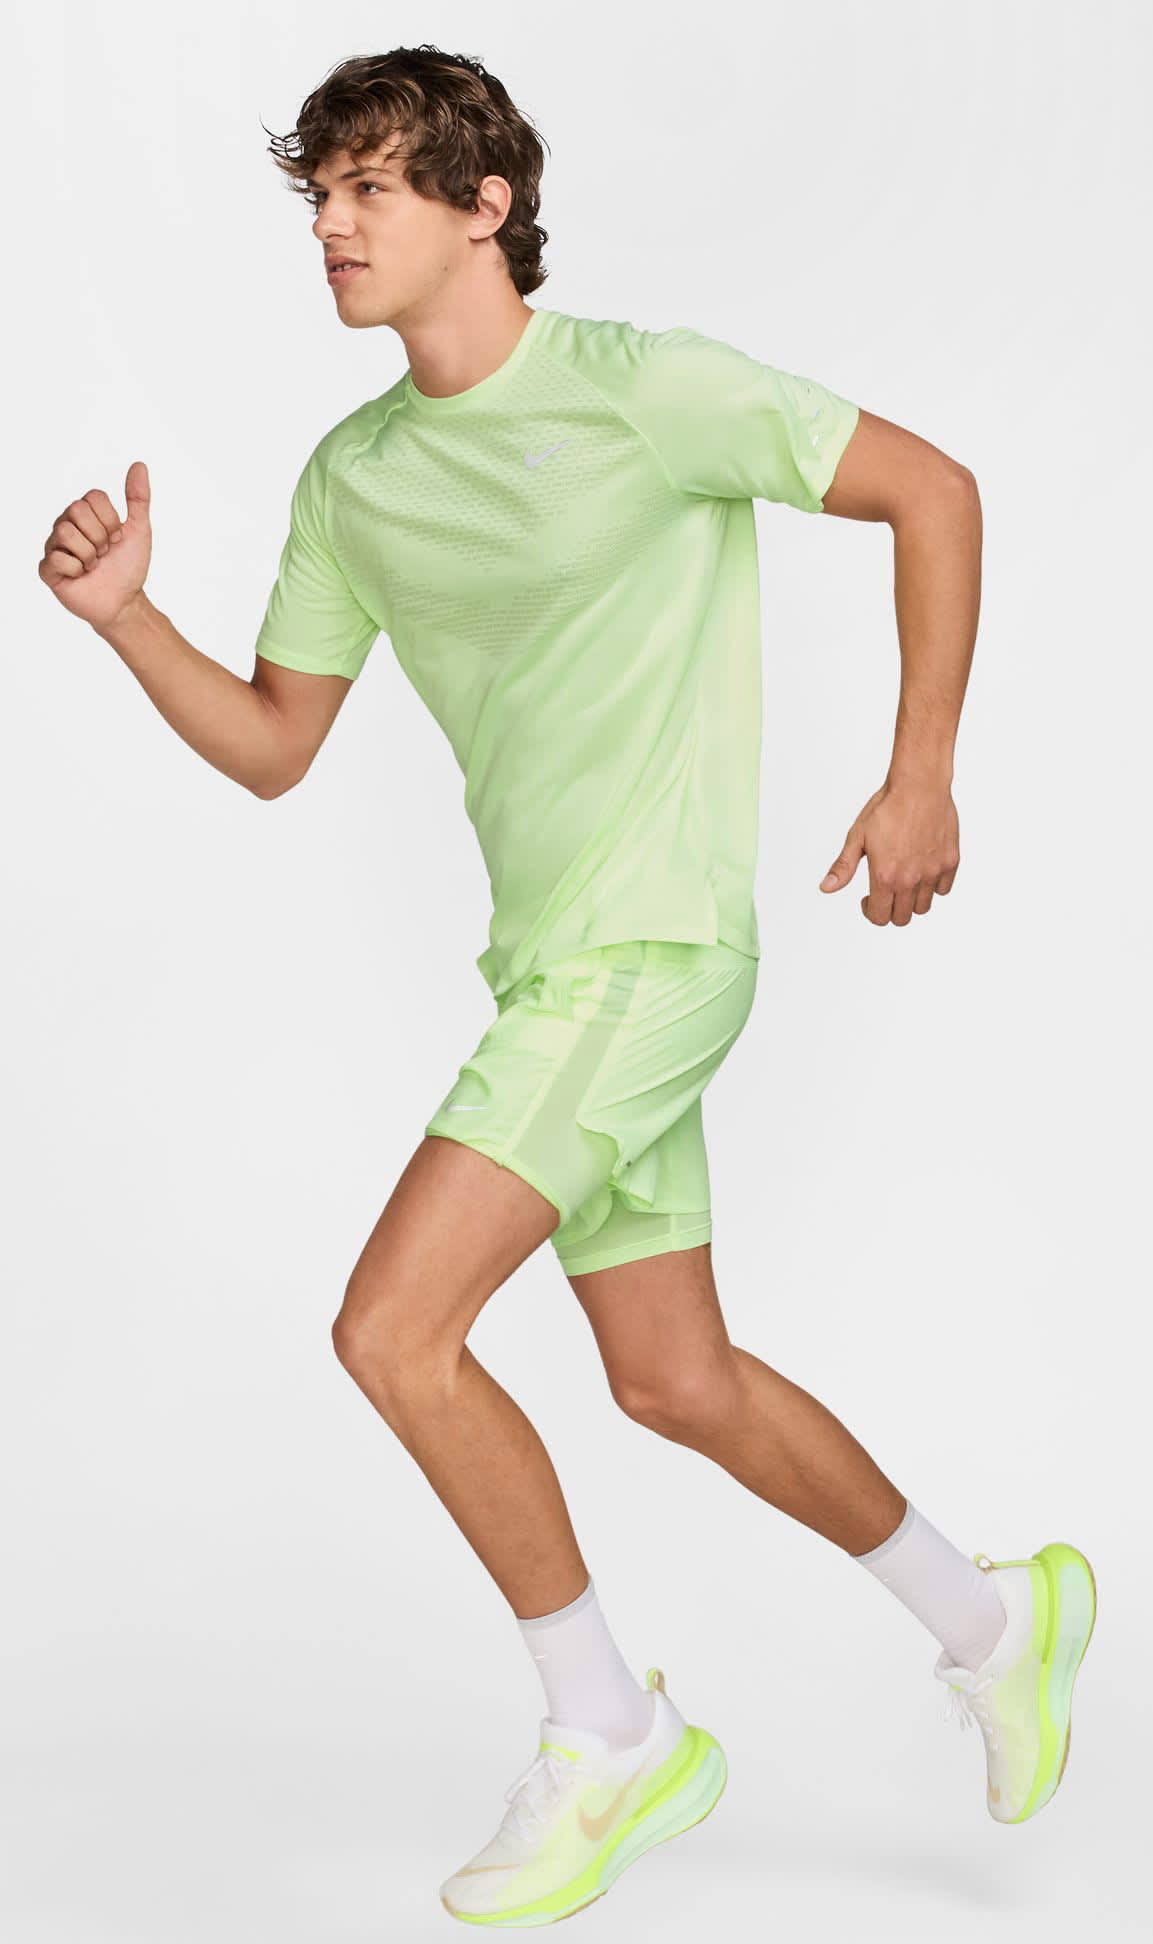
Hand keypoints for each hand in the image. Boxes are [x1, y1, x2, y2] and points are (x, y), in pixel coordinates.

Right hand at [37, 462, 151, 630]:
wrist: (124, 602)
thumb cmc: (128, 566)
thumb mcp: (139, 529)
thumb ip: (138, 498)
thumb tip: (139, 465)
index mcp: (85, 514)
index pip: (93, 497)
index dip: (111, 520)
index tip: (117, 538)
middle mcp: (66, 525)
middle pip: (77, 510)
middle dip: (100, 536)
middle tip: (104, 553)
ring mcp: (55, 547)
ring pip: (65, 531)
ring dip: (89, 553)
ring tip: (94, 565)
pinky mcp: (48, 569)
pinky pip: (56, 558)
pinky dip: (76, 569)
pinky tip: (81, 576)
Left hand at [819, 779, 959, 925]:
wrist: (919, 784)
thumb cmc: (887, 807)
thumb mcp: (857, 836)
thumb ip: (843, 867)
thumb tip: (826, 888)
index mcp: (885, 876)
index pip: (879, 918)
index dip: (870, 912)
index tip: (868, 899)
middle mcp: (911, 879)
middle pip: (902, 918)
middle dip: (890, 909)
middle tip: (885, 891)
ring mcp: (933, 872)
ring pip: (923, 907)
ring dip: (911, 901)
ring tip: (903, 880)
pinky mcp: (950, 862)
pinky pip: (943, 889)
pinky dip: (933, 886)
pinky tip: (922, 870)